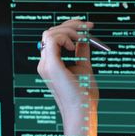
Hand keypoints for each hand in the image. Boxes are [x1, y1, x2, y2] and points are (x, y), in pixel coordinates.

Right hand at [36, 18, 98, 135]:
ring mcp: (45, 64)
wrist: (83, 110)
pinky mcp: (51, 66)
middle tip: (89, 27)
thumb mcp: (84, 66)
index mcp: (52, 64)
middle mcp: (45, 63)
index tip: (88, 27)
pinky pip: (52, 39)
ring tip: (83, 39)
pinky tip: (75, 48)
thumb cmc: (84, 95)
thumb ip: (82, 52)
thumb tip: (85, 38)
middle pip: (51, 32)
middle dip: (71, 25)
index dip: (70, 27)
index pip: (54, 38)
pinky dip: (66, 38)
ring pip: (50, 33)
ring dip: (69, 30)